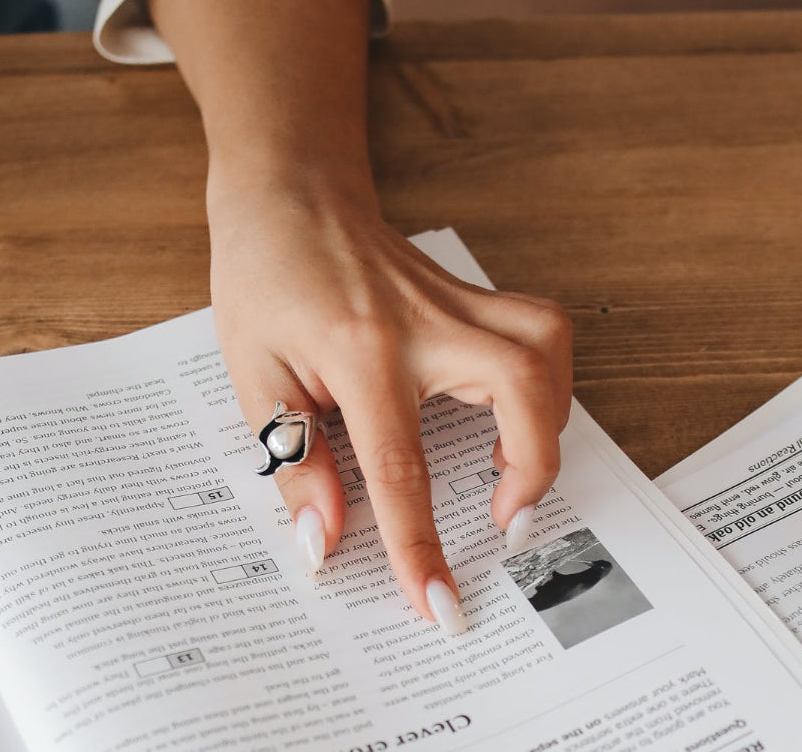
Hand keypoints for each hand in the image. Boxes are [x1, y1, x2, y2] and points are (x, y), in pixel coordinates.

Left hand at [208, 173, 572, 632]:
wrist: (291, 194)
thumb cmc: (264, 277)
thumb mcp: (254, 373)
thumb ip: (295, 458)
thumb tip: (325, 540)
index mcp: (359, 351)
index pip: (400, 468)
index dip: (420, 547)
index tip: (441, 607)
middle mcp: (424, 321)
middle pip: (522, 387)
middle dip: (533, 466)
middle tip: (504, 518)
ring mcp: (456, 301)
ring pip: (547, 347)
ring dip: (547, 418)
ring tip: (510, 468)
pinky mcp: (472, 293)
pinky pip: (538, 331)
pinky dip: (544, 379)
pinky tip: (509, 412)